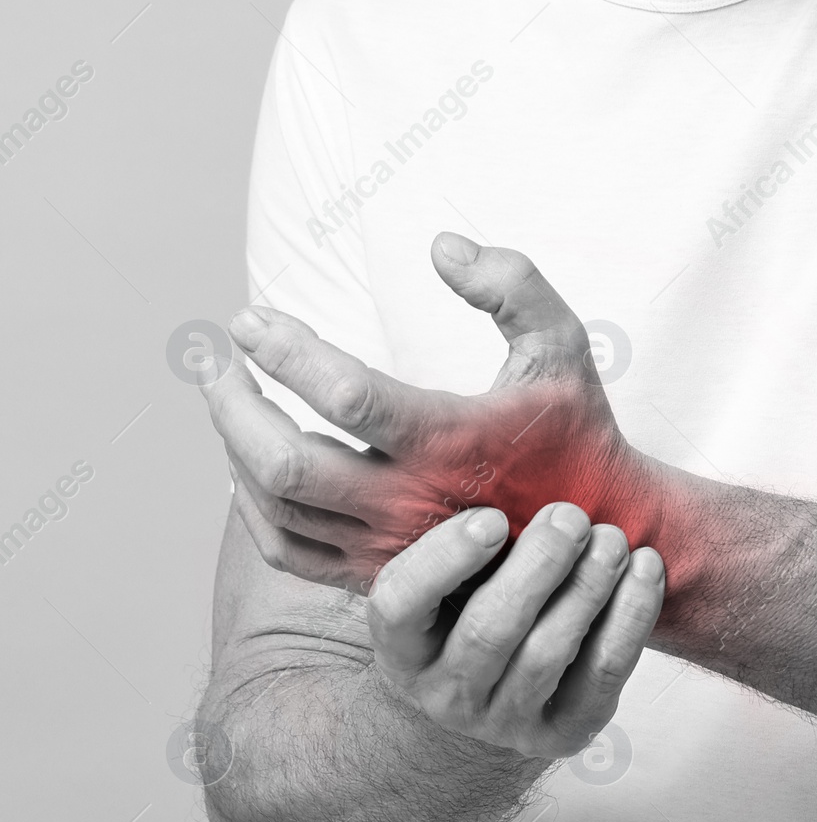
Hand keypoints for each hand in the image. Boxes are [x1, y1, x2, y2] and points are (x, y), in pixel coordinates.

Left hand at [203, 232, 655, 593]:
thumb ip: (513, 283)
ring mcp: (393, 545)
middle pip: (284, 461)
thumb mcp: (564, 345)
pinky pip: (289, 550)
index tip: (251, 320)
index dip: (285, 349)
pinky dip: (251, 505)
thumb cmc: (573, 430)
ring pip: (276, 506)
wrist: (596, 532)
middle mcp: (414, 500)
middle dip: (231, 401)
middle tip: (215, 357)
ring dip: (233, 445)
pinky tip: (247, 463)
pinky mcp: (381, 574)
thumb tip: (439, 247)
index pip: (344, 393)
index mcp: (453, 439)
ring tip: (226, 396)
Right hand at [366, 500, 663, 759]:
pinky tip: (645, 567)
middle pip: (490, 630)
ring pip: (549, 651)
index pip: (400, 605)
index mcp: (401, 647)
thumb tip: (479, 429)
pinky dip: (631, 615)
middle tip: (570, 515)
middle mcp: (445, 693)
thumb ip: (455, 526)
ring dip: (588, 585)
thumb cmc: (472, 609)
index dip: (444, 559)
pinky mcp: (564, 731)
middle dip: (538, 565)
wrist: (495, 697)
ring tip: (612, 537)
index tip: (490, 517)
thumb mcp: (447, 576)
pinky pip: (604, 672)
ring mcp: (505, 720)